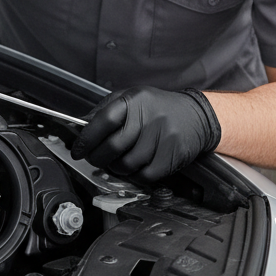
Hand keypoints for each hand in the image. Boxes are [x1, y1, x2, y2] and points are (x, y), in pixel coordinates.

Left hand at [71, 87, 221, 181]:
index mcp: (135, 100)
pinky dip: (133, 176)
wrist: (196, 115)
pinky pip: (144, 175)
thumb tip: (78, 125)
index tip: (78, 149)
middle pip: (113, 146)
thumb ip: (105, 111)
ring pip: (127, 164)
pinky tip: (133, 168)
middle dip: (97, 157)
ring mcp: (162, 137)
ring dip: (116, 168)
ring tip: (116, 162)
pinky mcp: (172, 155)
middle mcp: (149, 117)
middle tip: (94, 158)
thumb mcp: (131, 99)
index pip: (104, 120)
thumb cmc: (158, 108)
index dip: (87, 137)